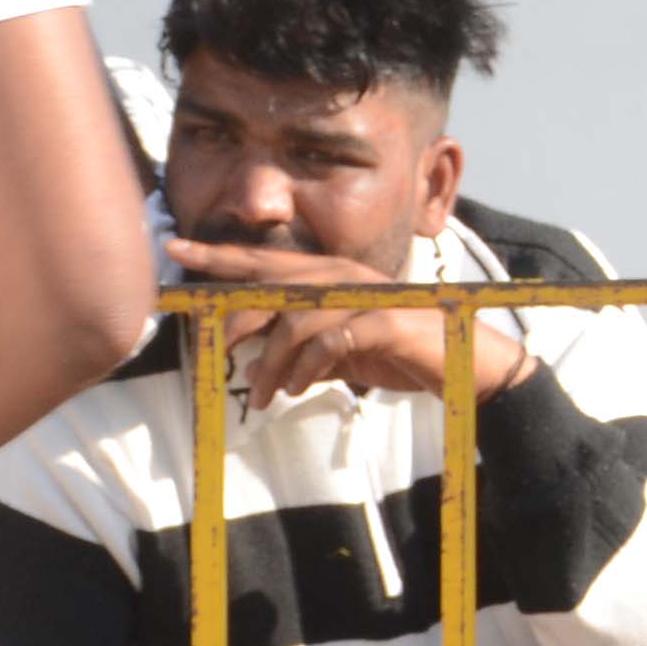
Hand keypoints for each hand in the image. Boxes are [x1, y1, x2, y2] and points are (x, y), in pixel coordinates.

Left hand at [173, 240, 534, 412]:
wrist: (472, 367)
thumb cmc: (408, 356)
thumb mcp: (348, 350)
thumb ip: (310, 347)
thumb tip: (270, 362)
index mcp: (332, 274)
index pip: (265, 261)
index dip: (218, 256)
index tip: (174, 250)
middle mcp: (343, 276)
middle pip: (269, 286)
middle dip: (231, 316)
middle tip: (210, 351)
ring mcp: (365, 297)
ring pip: (294, 322)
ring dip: (270, 365)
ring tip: (261, 395)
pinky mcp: (383, 324)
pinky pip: (328, 344)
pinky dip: (305, 370)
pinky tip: (296, 391)